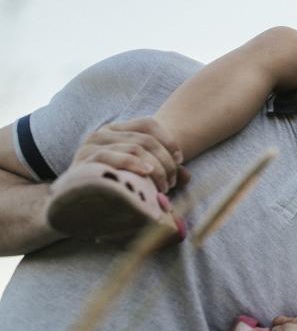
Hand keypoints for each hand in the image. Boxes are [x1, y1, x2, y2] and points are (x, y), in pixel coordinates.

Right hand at [71, 117, 187, 191]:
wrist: (75, 206)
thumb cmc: (114, 188)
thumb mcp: (141, 177)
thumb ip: (164, 172)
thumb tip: (187, 176)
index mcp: (117, 131)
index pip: (149, 124)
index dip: (169, 141)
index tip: (181, 161)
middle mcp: (103, 133)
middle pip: (146, 139)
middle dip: (166, 162)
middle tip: (172, 183)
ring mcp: (91, 145)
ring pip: (135, 148)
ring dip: (156, 169)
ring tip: (163, 188)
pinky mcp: (83, 161)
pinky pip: (111, 156)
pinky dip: (133, 164)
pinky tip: (146, 174)